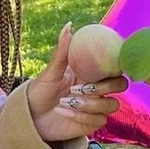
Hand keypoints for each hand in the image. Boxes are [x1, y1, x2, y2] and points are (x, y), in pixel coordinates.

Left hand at [27, 25, 124, 143]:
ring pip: (111, 105)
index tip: (108, 66)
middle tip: (80, 89)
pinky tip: (62, 113)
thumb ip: (62, 51)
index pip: (114, 66)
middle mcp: (96, 88)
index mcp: (89, 72)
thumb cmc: (39, 92)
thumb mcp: (50, 72)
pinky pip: (99, 120)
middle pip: (120, 85)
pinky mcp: (91, 123)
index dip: (118, 65)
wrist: (29, 117)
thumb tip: (69, 25)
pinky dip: (80, 117)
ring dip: (89, 104)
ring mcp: (95, 106)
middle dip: (104, 88)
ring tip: (64, 102)